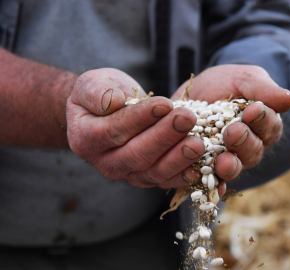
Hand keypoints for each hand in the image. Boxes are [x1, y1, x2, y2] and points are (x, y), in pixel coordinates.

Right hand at [66, 68, 204, 188]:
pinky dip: (185, 175)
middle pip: (137, 154)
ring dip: (179, 158)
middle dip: (165, 136)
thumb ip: (97, 92)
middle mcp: (106, 163)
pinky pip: (167, 179)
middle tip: (188, 119)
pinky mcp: (148, 178)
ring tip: (198, 143)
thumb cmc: (101, 95)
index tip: (164, 104)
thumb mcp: (91, 84)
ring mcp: (129, 174)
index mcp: (86, 139)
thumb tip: (114, 101)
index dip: (139, 118)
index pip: (113, 130)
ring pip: (155, 171)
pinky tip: (202, 166)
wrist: (108, 113)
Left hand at [172, 64, 289, 184]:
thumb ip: (263, 89)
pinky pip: (212, 180)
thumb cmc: (226, 83)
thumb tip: (288, 100)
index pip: (269, 127)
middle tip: (234, 131)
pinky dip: (214, 185)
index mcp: (263, 125)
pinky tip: (213, 189)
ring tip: (223, 161)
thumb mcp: (244, 79)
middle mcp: (248, 146)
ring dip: (231, 166)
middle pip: (253, 151)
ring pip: (235, 167)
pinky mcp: (206, 166)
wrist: (195, 92)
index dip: (263, 120)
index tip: (253, 109)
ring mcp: (228, 158)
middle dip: (244, 142)